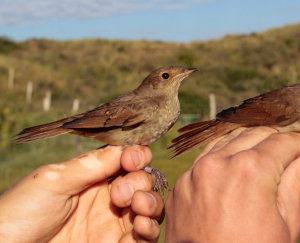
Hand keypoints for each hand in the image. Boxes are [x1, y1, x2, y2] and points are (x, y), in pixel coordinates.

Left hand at [0, 145, 163, 242]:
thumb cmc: (20, 212)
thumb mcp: (53, 180)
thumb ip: (92, 164)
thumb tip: (125, 147)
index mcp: (93, 177)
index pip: (127, 161)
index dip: (137, 157)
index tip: (132, 160)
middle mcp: (107, 198)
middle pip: (143, 183)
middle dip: (142, 182)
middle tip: (122, 193)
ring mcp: (112, 224)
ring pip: (150, 209)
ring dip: (152, 204)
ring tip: (139, 207)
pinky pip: (144, 238)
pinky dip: (150, 229)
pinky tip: (140, 225)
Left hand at [165, 127, 299, 242]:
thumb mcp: (285, 224)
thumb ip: (296, 182)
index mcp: (251, 171)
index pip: (283, 142)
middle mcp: (219, 163)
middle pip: (255, 133)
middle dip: (277, 137)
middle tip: (291, 146)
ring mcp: (195, 172)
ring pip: (227, 140)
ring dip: (249, 142)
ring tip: (265, 152)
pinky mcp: (181, 184)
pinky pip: (205, 159)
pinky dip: (224, 156)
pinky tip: (236, 165)